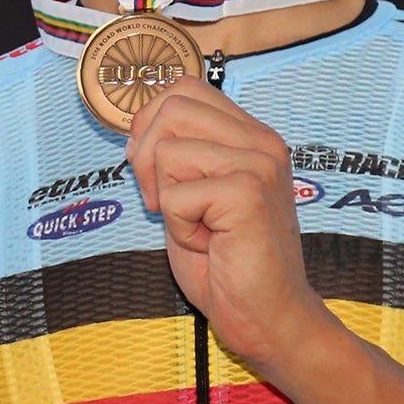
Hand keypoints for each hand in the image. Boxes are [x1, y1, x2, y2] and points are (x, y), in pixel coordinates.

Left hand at [127, 82, 335, 375]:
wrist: (267, 314)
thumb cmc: (225, 260)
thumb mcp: (193, 192)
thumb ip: (177, 152)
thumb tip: (136, 124)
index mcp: (250, 135)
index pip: (183, 89)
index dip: (149, 125)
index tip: (156, 173)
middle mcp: (261, 142)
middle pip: (170, 106)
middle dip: (146, 155)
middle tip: (166, 201)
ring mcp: (259, 164)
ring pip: (166, 149)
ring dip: (165, 196)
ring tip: (197, 225)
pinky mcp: (247, 193)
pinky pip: (174, 194)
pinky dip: (177, 226)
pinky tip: (209, 243)